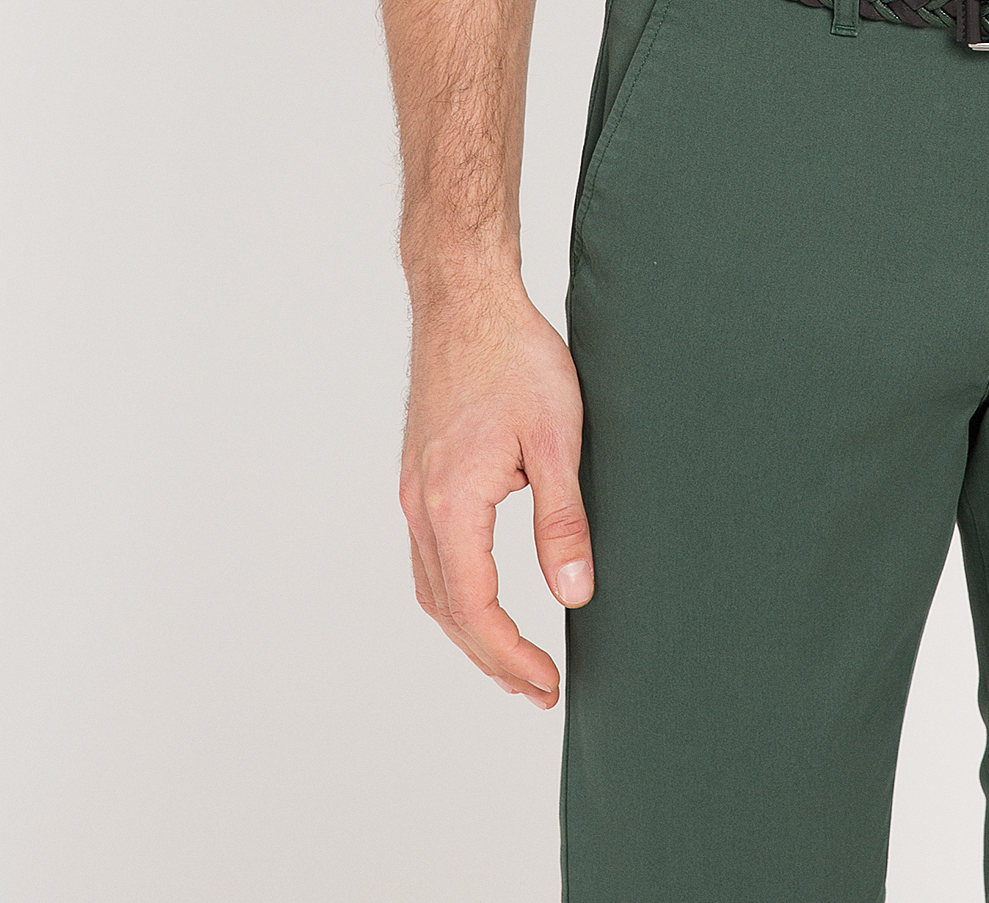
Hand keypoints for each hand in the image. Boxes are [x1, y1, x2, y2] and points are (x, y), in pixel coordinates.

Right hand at [400, 278, 593, 706]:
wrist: (466, 298)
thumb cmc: (513, 356)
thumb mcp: (557, 439)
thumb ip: (562, 521)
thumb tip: (575, 595)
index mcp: (451, 504)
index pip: (475, 611)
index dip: (511, 658)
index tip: (547, 685)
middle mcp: (420, 505)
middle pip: (448, 611)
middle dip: (492, 659)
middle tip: (537, 689)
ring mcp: (414, 489)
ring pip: (431, 587)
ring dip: (469, 632)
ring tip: (513, 660)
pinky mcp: (419, 474)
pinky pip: (427, 556)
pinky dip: (453, 594)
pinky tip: (480, 598)